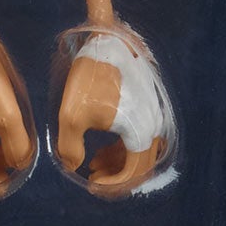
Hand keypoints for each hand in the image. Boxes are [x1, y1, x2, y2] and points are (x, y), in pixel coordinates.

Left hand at [55, 0, 173, 197]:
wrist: (106, 40)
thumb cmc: (89, 78)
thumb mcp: (71, 117)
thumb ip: (71, 149)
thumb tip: (73, 166)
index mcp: (140, 132)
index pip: (131, 173)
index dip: (112, 185)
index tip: (91, 184)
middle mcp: (154, 125)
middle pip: (141, 165)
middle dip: (117, 176)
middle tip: (94, 177)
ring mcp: (154, 112)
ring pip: (142, 150)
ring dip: (120, 161)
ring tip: (95, 162)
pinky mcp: (149, 102)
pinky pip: (141, 133)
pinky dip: (124, 145)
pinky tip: (104, 142)